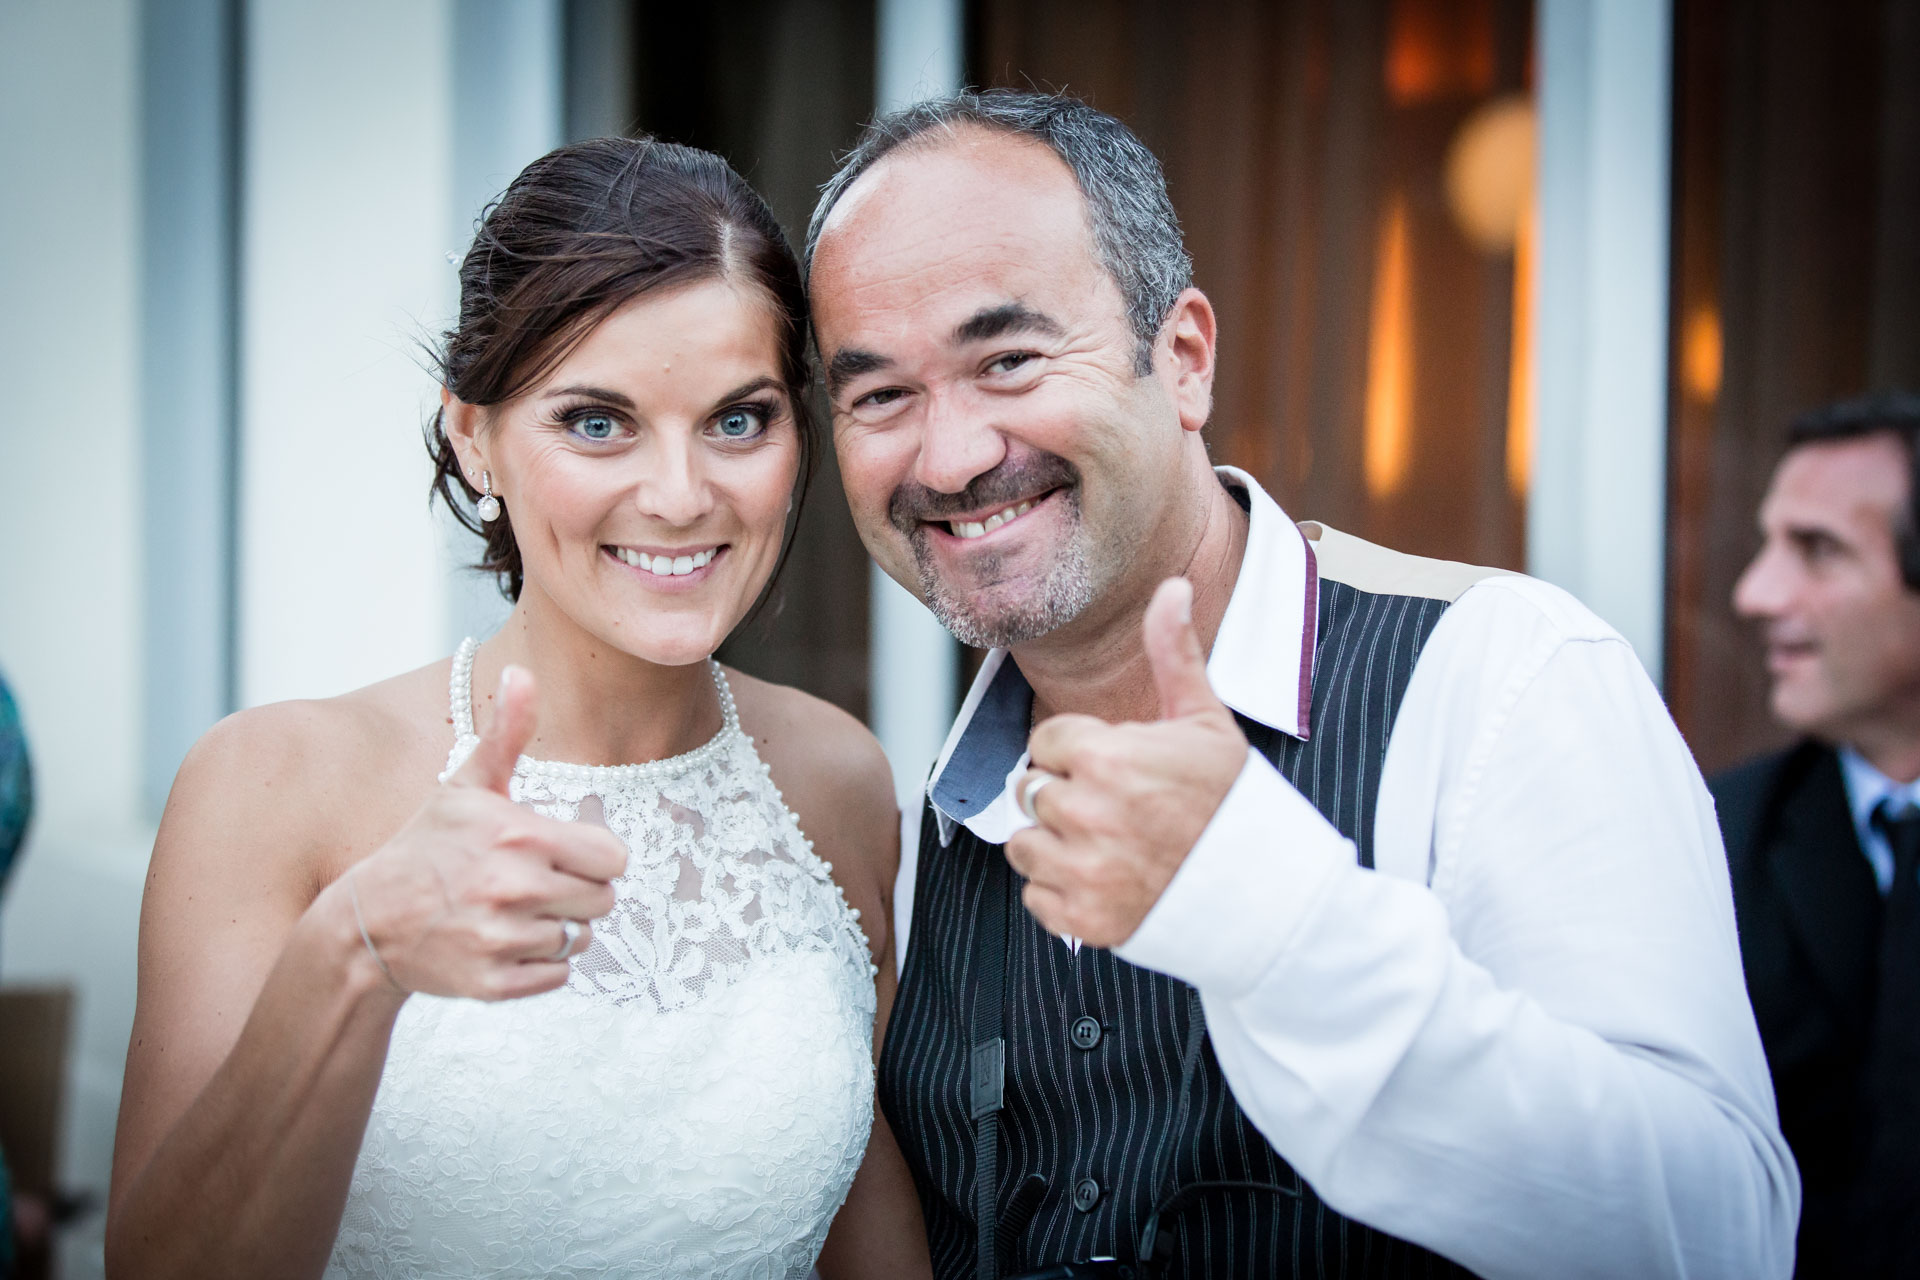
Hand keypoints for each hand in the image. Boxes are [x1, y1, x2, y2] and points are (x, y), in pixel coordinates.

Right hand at [342, 665, 626, 999]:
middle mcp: (516, 888)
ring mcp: (504, 939)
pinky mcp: (495, 983)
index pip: (613, 858)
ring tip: (508, 913)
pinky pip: (557, 975)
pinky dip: (536, 964)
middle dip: (575, 892)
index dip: (590, 856)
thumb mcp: (467, 786)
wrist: (366, 924)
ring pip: (579, 938)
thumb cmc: (427, 847)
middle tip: (529, 884)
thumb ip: (506, 733)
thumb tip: (523, 671)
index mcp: (521, 836)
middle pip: (603, 900)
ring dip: (553, 928)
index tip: (556, 854)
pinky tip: (499, 943)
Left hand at [1005, 577, 1247, 947]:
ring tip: (1106, 843)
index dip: (1078, 751)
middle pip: (1031, 791)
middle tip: (1114, 807)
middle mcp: (1087, 814)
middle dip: (1064, 794)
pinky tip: (1105, 880)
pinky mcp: (1082, 920)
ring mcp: (1083, 871)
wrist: (1266, 892)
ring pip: (1025, 845)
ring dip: (1054, 843)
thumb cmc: (1232, 802)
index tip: (1114, 766)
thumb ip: (1173, 653)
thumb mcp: (1205, 720)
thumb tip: (1173, 586)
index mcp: (1109, 758)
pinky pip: (1036, 897)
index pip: (1047, 742)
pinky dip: (1061, 892)